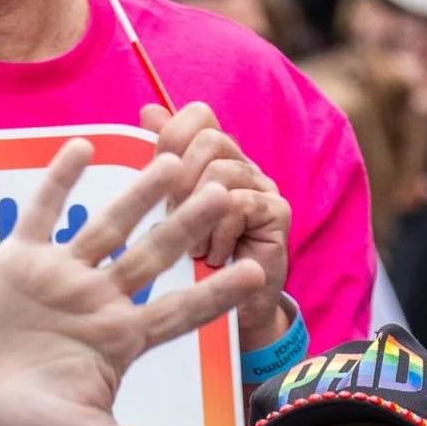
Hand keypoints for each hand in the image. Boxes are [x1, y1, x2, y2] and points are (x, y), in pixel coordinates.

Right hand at [0, 138, 267, 425]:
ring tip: (172, 159)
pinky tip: (82, 146)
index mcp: (121, 341)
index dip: (217, 293)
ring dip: (139, 193)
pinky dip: (59, 180)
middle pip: (154, 256)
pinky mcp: (18, 260)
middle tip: (225, 190)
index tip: (254, 272)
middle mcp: (99, 302)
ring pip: (108, 225)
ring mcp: (61, 277)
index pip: (180, 313)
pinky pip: (42, 210)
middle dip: (188, 225)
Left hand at [139, 102, 291, 344]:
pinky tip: (216, 258)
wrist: (231, 314)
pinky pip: (238, 204)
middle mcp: (242, 166)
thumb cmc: (193, 266)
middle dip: (182, 182)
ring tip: (196, 248)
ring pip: (221, 172)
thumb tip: (148, 111)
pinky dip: (218, 235)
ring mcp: (263, 187)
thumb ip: (162, 163)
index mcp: (214, 159)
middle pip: (210, 140)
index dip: (173, 136)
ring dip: (197, 216)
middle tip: (175, 222)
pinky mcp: (278, 212)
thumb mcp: (168, 212)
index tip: (158, 176)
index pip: (198, 117)